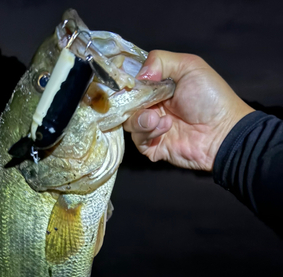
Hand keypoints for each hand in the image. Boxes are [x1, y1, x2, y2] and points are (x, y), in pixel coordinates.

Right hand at [124, 50, 253, 170]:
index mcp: (157, 85)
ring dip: (140, 118)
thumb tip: (137, 75)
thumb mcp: (189, 66)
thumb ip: (160, 61)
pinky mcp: (152, 147)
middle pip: (125, 102)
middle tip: (143, 101)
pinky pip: (138, 140)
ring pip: (129, 122)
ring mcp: (151, 127)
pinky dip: (148, 132)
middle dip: (131, 101)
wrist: (222, 132)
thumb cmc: (210, 97)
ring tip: (157, 118)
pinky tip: (166, 127)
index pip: (131, 81)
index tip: (123, 80)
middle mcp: (152, 105)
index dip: (125, 80)